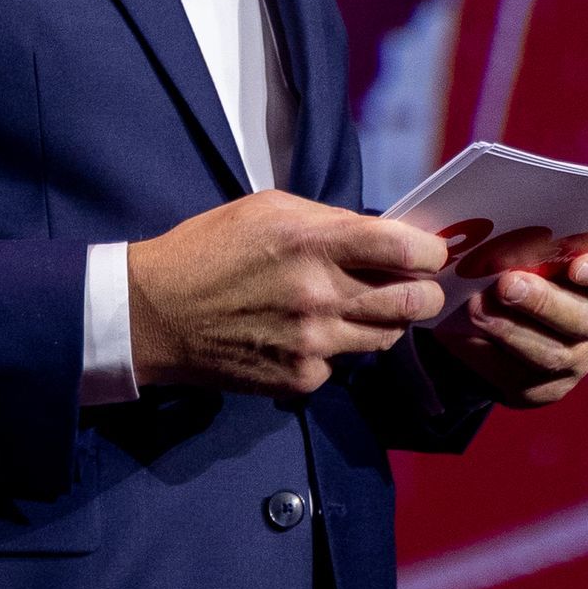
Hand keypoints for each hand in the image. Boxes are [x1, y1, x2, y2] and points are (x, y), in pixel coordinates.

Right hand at [127, 190, 451, 396]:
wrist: (155, 314)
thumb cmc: (210, 250)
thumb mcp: (268, 209)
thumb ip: (330, 221)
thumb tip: (382, 235)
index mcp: (313, 243)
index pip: (405, 251)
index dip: (431, 252)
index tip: (432, 253)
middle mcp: (319, 296)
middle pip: (413, 303)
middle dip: (423, 292)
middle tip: (412, 285)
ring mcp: (311, 343)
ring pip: (386, 338)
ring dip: (382, 321)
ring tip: (353, 305)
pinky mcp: (299, 379)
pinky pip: (343, 365)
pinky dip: (337, 349)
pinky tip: (307, 332)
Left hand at [436, 237, 587, 407]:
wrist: (484, 307)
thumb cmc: (512, 250)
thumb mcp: (524, 232)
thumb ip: (528, 225)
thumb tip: (499, 210)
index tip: (580, 264)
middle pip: (587, 318)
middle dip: (544, 302)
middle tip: (507, 284)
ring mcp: (574, 358)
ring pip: (551, 353)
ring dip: (510, 329)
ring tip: (475, 308)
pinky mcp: (541, 389)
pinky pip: (517, 378)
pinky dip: (485, 354)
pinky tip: (460, 333)